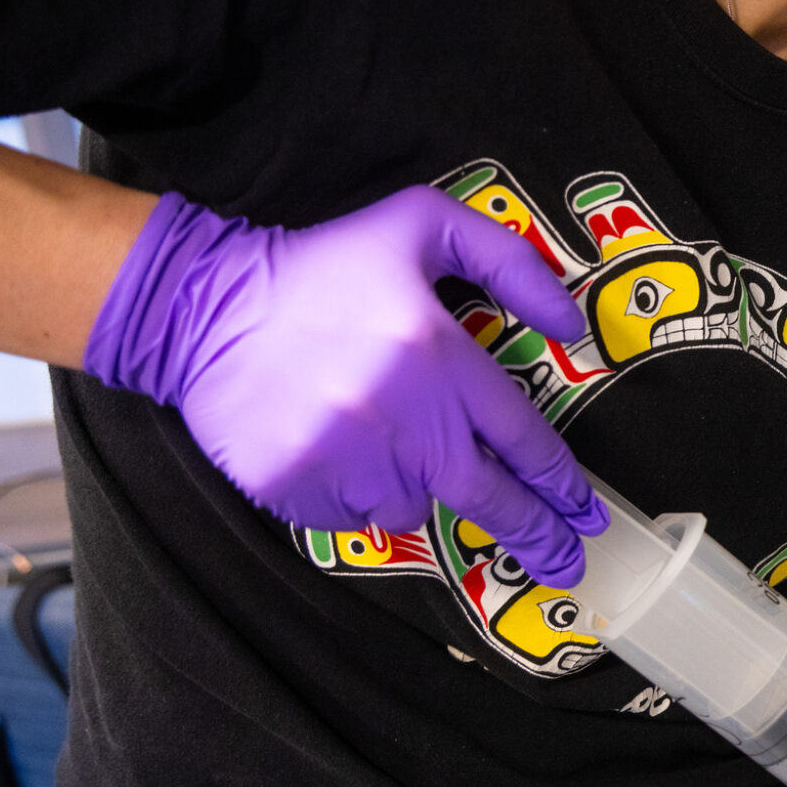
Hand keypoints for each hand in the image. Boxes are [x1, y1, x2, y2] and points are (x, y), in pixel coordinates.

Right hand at [84, 187, 607, 586]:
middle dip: (536, 534)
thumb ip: (508, 263)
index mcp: (437, 353)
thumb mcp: (422, 224)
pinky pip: (352, 519)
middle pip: (487, 497)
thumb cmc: (322, 265)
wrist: (201, 304)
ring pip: (412, 509)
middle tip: (564, 563)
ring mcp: (343, 458)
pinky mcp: (295, 488)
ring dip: (416, 487)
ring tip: (384, 439)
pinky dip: (358, 497)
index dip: (560, 484)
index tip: (585, 513)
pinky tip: (338, 449)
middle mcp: (398, 416)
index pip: (521, 437)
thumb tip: (569, 324)